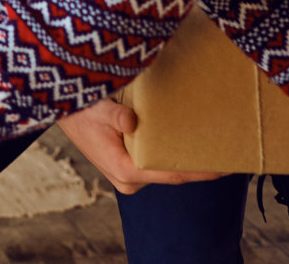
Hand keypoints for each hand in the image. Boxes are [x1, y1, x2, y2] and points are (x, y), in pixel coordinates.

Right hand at [56, 97, 226, 194]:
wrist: (59, 111)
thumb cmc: (78, 110)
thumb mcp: (95, 108)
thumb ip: (115, 115)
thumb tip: (131, 121)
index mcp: (124, 170)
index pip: (172, 174)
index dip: (200, 171)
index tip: (225, 166)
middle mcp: (129, 180)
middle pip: (173, 175)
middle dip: (199, 166)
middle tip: (229, 153)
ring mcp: (129, 176)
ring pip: (166, 170)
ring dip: (187, 160)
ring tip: (215, 147)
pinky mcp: (129, 168)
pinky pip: (157, 165)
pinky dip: (173, 155)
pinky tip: (189, 143)